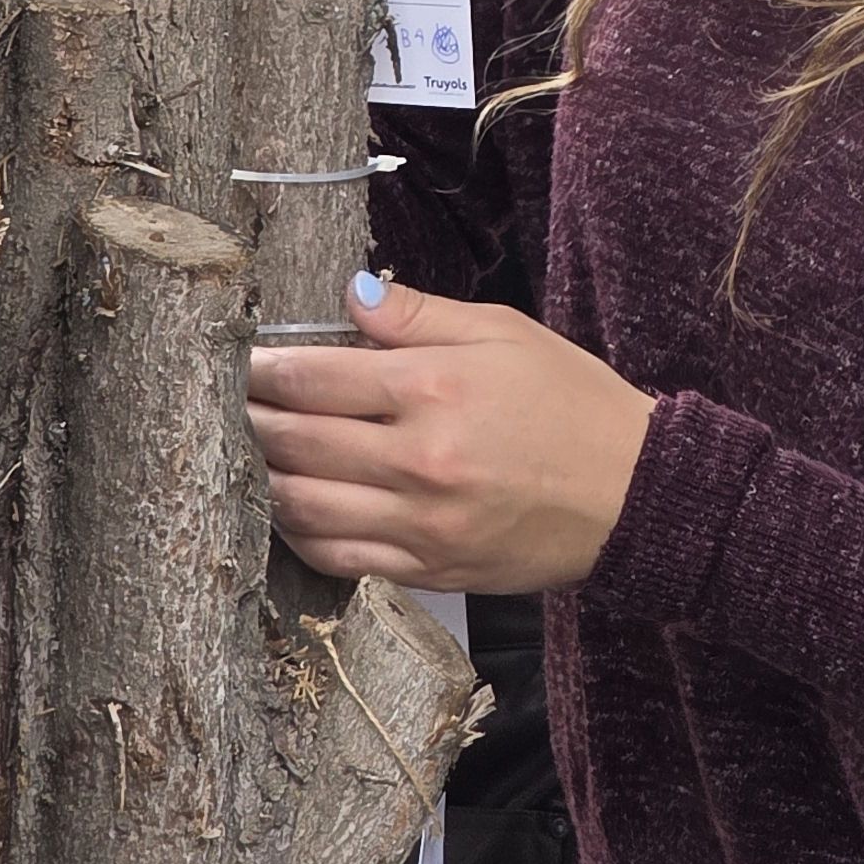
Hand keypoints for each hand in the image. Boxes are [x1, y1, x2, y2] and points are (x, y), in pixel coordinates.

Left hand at [245, 271, 654, 590]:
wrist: (634, 494)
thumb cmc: (573, 402)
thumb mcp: (505, 333)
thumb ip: (420, 315)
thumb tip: (351, 294)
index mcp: (435, 388)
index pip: (316, 376)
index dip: (265, 367)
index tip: (242, 359)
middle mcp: (418, 459)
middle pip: (294, 441)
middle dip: (249, 419)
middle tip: (229, 404)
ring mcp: (419, 524)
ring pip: (300, 506)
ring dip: (262, 479)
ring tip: (248, 456)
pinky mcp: (426, 569)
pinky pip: (335, 558)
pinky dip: (298, 533)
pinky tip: (290, 508)